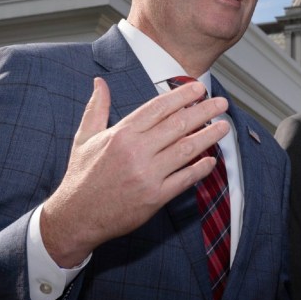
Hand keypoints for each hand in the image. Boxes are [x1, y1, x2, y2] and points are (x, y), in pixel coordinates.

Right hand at [41, 77, 228, 266]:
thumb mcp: (85, 137)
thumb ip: (96, 108)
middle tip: (221, 103)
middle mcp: (136, 151)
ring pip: (186, 150)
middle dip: (204, 111)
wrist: (77, 217)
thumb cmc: (82, 176)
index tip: (199, 88)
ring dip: (209, 136)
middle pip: (178, 125)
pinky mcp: (154, 197)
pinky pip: (184, 179)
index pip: (159, 108)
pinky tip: (212, 160)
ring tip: (224, 126)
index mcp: (121, 134)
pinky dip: (200, 169)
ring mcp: (147, 175)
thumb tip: (99, 82)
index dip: (182, 96)